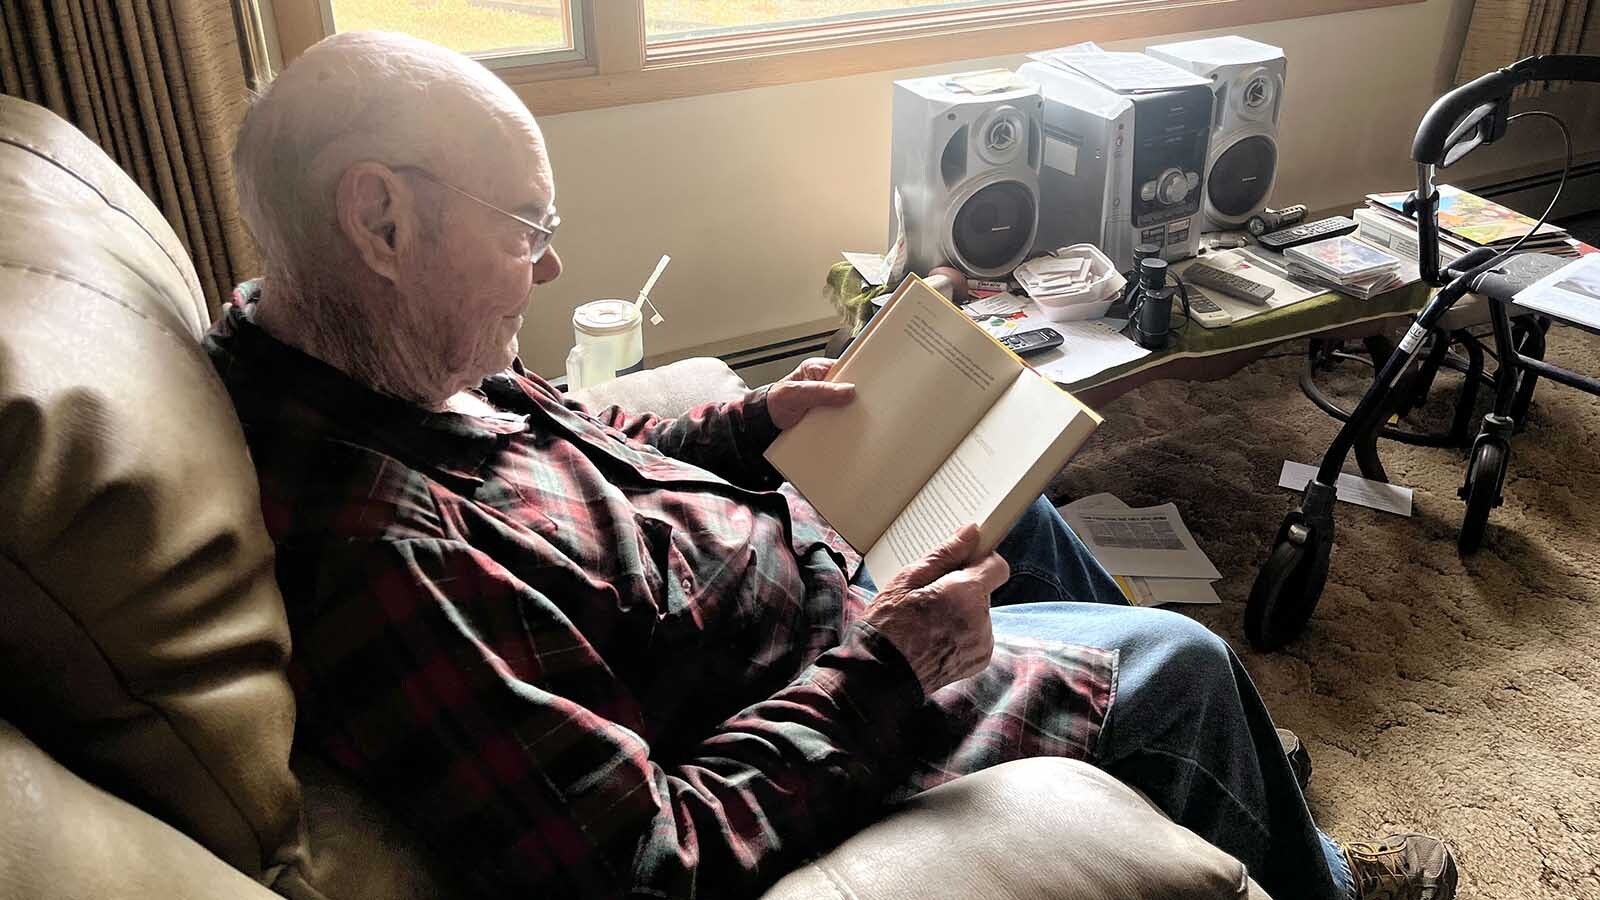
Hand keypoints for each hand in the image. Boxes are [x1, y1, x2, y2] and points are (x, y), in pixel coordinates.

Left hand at [767, 357, 854, 430]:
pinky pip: (837, 415)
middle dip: (851, 399)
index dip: (855, 379)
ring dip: (844, 413)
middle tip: (848, 408)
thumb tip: (847, 390)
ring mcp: (825, 397)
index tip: (861, 391)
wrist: (766, 421)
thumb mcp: (797, 394)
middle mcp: (823, 381)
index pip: (845, 368)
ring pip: (845, 403)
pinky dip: (838, 422)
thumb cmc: (775, 402)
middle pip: (848, 388)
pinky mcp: (824, 411)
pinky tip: (836, 425)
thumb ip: (821, 391)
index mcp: (817, 369)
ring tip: (839, 418)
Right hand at [862, 525, 1008, 694]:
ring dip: (963, 610)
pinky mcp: (979, 659)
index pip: (997, 566)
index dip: (981, 560)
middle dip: (963, 587)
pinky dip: (963, 630)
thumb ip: (945, 554)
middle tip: (930, 596)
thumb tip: (972, 532)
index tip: (962, 562)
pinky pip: (978, 632)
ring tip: (930, 620)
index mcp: (965, 595)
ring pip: (980, 611)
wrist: (879, 675)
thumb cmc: (888, 624)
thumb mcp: (908, 580)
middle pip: (984, 589)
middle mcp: (981, 620)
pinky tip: (936, 636)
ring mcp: (982, 643)